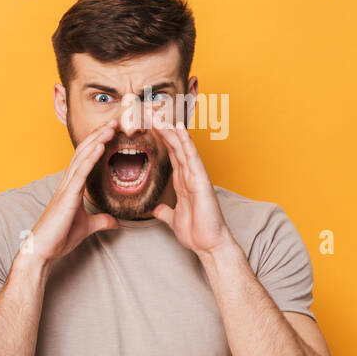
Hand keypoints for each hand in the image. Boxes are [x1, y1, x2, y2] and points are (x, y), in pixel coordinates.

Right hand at [26, 123, 118, 261]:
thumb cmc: (59, 238)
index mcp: (71, 187)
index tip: (112, 130)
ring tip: (111, 125)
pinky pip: (80, 172)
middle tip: (115, 119)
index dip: (98, 142)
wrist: (42, 250)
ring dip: (97, 139)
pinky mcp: (67, 196)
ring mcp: (66, 188)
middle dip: (99, 134)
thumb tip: (116, 221)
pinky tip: (100, 145)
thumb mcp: (87, 227)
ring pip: (82, 157)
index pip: (86, 158)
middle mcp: (67, 183)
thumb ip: (101, 221)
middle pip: (84, 151)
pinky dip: (91, 157)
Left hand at [151, 112, 232, 255]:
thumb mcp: (173, 219)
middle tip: (148, 110)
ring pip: (182, 147)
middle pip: (174, 145)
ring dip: (170, 129)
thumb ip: (165, 211)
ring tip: (158, 113)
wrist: (208, 245)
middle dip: (162, 128)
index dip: (160, 138)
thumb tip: (156, 209)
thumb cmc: (196, 232)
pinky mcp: (201, 181)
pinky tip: (178, 129)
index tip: (147, 124)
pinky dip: (185, 142)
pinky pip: (192, 157)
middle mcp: (190, 174)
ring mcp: (197, 176)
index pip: (170, 154)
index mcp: (182, 181)